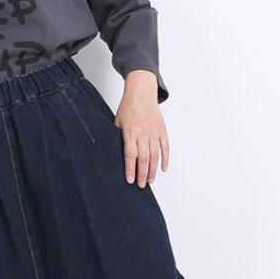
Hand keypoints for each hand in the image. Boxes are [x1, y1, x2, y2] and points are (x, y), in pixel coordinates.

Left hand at [116, 71, 169, 186]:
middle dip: (142, 174)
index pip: (130, 155)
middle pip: (144, 158)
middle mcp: (143, 134)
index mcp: (130, 132)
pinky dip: (165, 159)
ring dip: (152, 170)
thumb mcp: (117, 122)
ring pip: (155, 155)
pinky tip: (163, 169)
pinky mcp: (162, 130)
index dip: (130, 169)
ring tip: (149, 180)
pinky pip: (165, 147)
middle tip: (141, 185)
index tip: (130, 180)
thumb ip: (118, 137)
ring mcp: (154, 132)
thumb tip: (113, 153)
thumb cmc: (128, 107)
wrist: (141, 93)